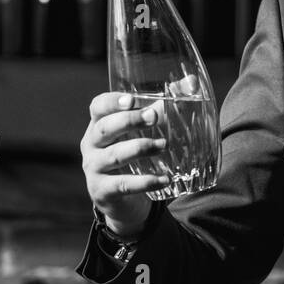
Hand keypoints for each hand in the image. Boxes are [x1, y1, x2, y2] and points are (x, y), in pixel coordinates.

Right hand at [81, 92, 169, 236]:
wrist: (125, 201)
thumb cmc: (135, 157)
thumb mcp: (144, 132)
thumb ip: (164, 106)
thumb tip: (191, 83)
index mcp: (100, 124)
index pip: (98, 107)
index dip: (111, 102)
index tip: (132, 99)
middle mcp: (92, 144)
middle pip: (104, 128)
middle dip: (129, 121)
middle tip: (155, 117)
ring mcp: (94, 168)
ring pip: (114, 156)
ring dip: (139, 148)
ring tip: (163, 145)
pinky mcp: (102, 191)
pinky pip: (123, 184)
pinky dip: (145, 182)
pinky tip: (165, 178)